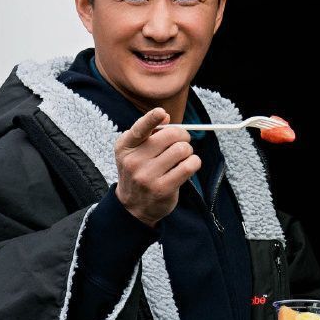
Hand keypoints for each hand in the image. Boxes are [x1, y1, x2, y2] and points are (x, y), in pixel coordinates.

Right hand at [114, 108, 199, 226]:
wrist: (133, 207)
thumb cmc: (138, 172)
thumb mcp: (134, 151)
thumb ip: (148, 132)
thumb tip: (166, 117)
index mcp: (125, 147)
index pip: (139, 129)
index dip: (151, 119)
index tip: (161, 113)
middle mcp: (134, 161)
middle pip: (170, 135)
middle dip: (182, 136)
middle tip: (182, 141)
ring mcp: (148, 176)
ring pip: (182, 150)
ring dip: (188, 151)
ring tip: (182, 157)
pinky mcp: (163, 188)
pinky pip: (189, 166)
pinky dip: (194, 162)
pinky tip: (188, 166)